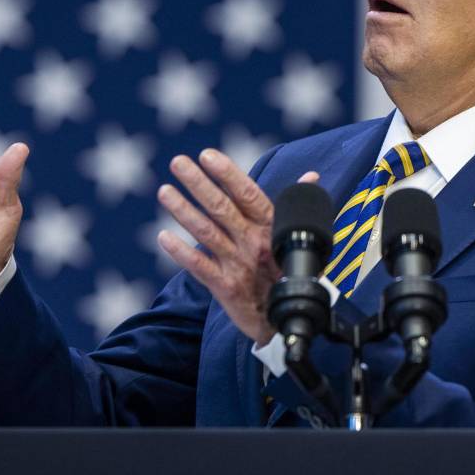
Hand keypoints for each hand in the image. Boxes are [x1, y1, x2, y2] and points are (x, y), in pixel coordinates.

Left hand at [157, 148, 317, 345]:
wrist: (286, 320)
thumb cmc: (288, 271)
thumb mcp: (296, 237)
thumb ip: (294, 204)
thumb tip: (311, 176)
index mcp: (271, 227)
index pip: (249, 194)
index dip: (228, 174)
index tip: (208, 155)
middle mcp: (254, 243)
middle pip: (223, 208)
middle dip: (199, 183)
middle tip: (178, 162)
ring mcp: (238, 265)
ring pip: (207, 233)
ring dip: (183, 211)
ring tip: (164, 191)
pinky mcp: (225, 288)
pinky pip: (200, 267)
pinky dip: (181, 253)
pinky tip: (163, 237)